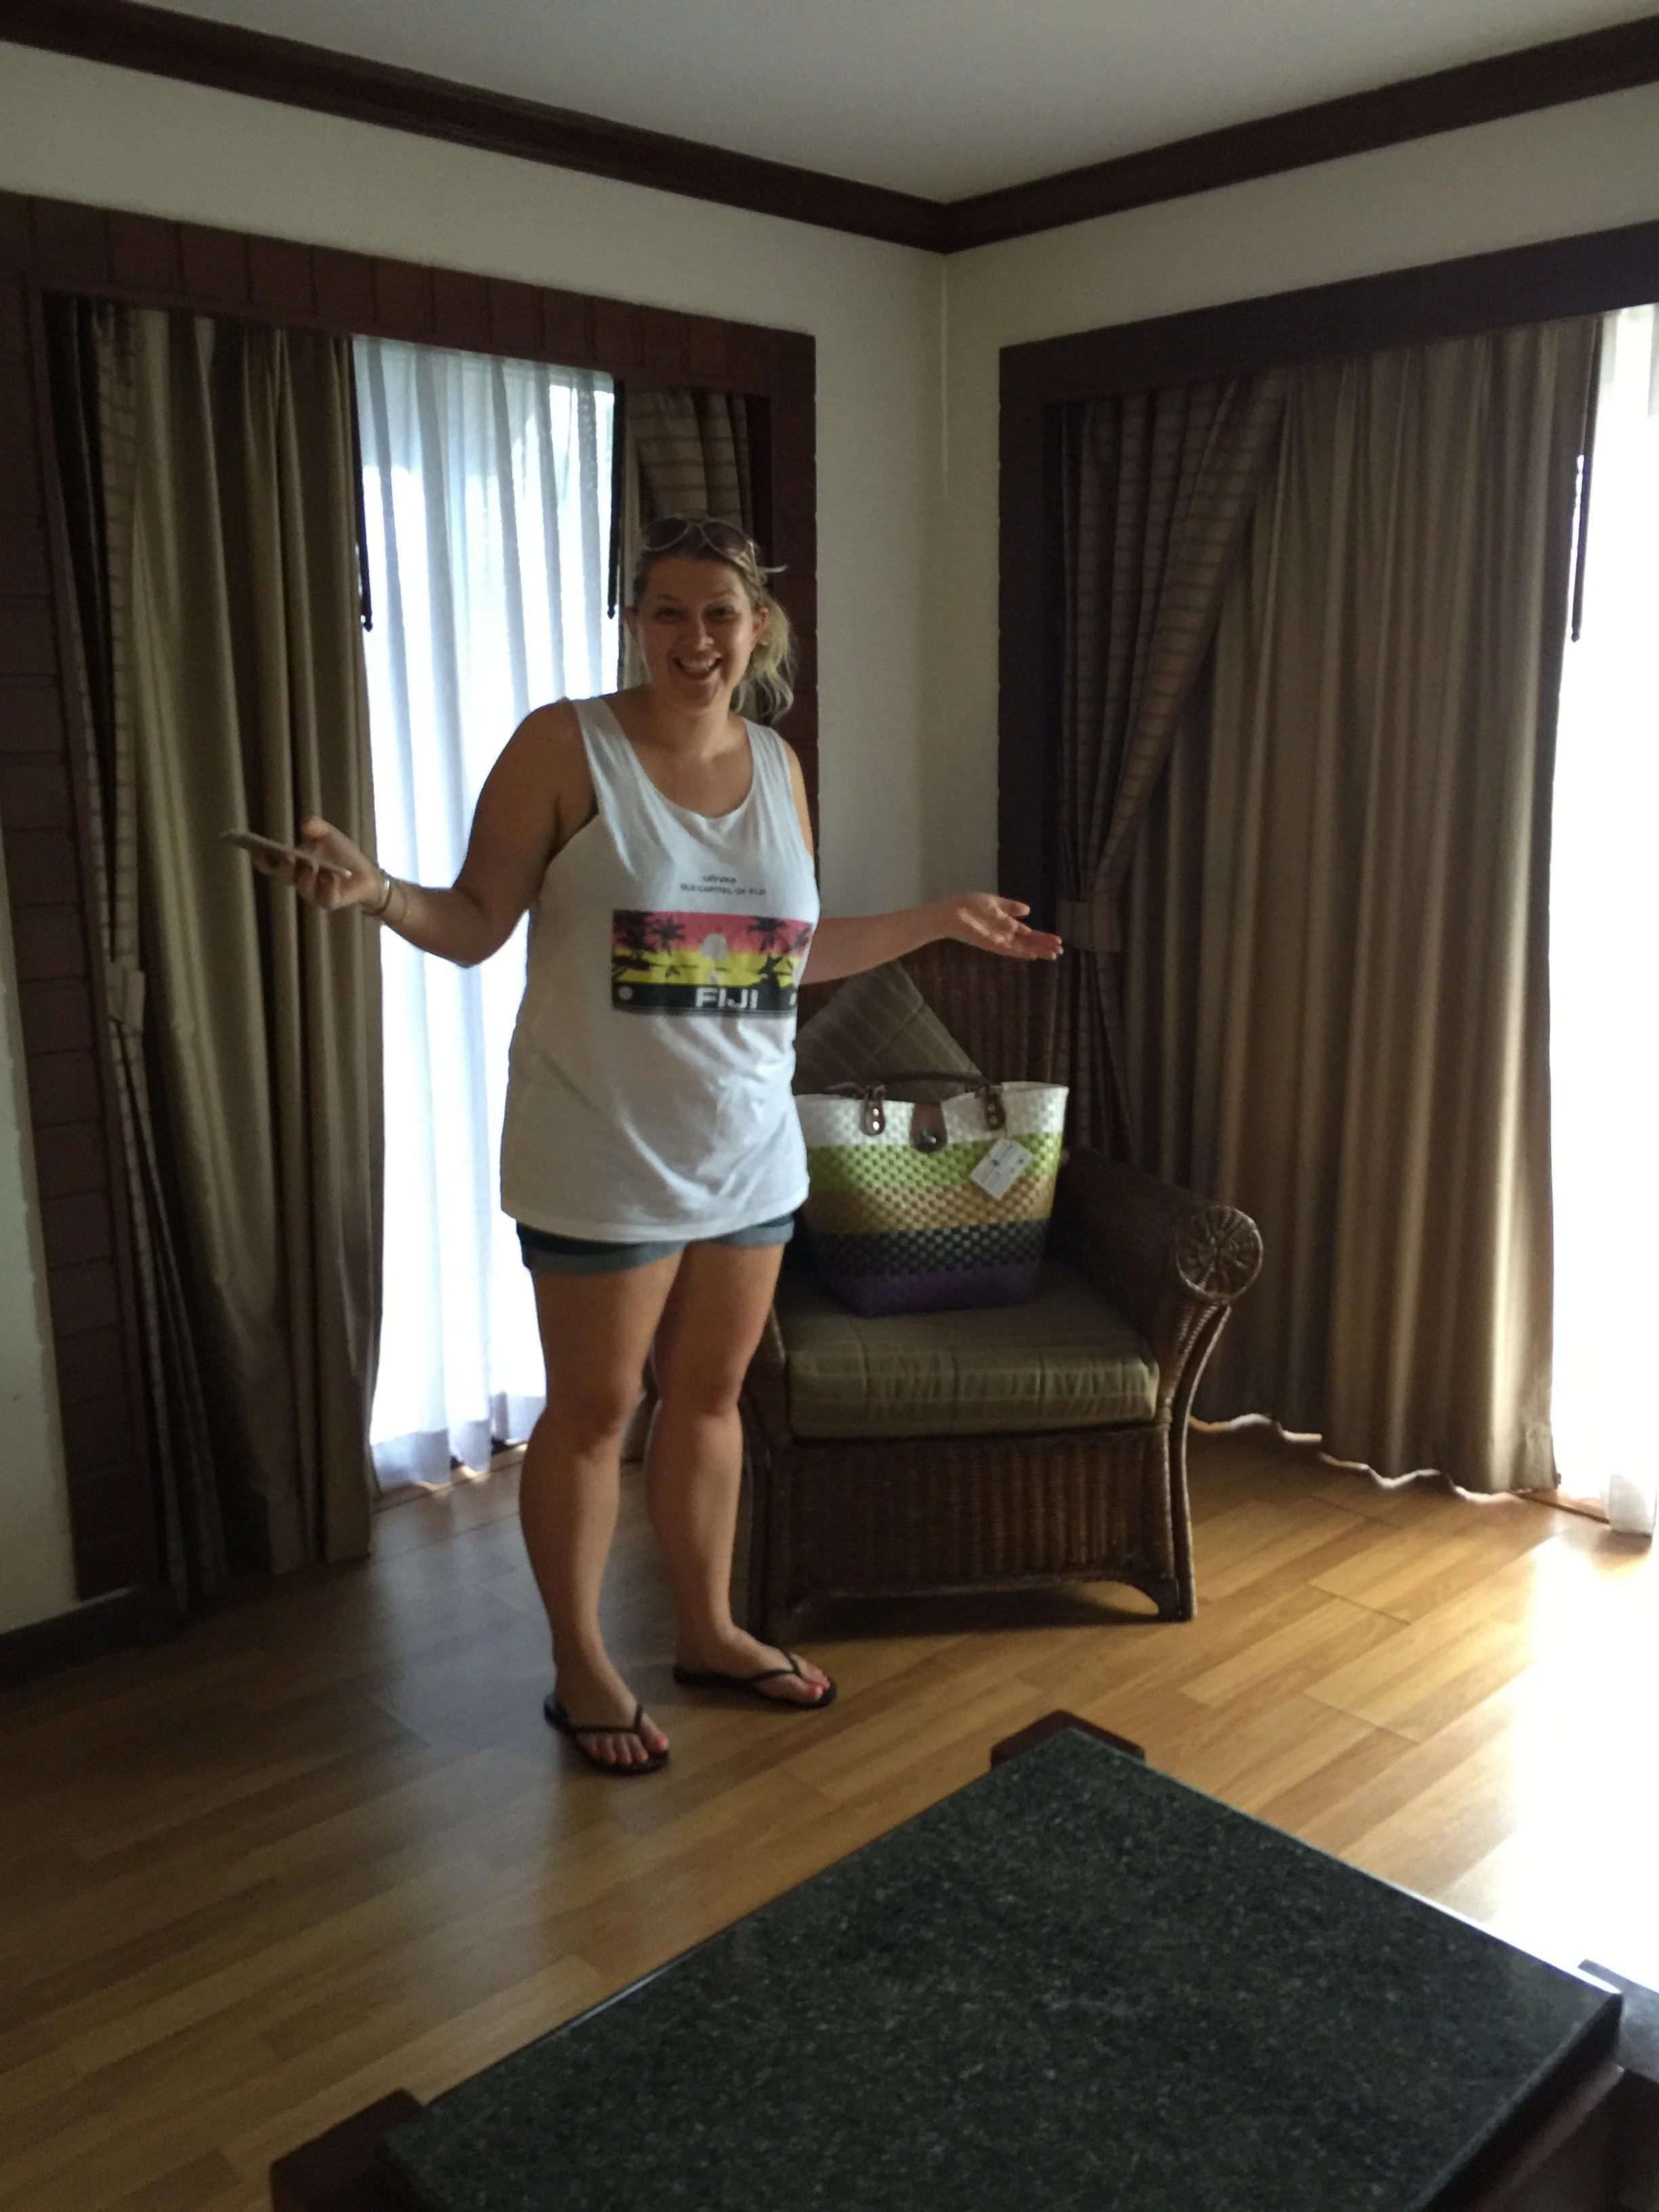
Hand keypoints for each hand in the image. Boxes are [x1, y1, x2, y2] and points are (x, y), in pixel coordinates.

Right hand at [252, 816, 380, 912]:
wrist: (364, 872)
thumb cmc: (340, 853)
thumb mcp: (328, 835)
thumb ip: (317, 827)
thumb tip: (306, 823)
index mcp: (292, 864)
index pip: (271, 864)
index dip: (262, 858)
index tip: (256, 849)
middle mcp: (298, 880)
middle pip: (283, 876)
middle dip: (284, 866)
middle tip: (287, 855)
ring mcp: (312, 893)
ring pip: (303, 887)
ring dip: (307, 875)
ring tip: (312, 864)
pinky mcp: (329, 902)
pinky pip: (325, 897)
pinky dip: (328, 886)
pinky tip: (332, 876)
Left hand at [936, 893, 1062, 960]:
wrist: (953, 911)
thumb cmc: (970, 905)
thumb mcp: (995, 903)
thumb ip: (1010, 907)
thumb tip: (1028, 910)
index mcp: (1005, 925)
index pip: (1027, 934)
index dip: (1042, 937)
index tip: (1057, 941)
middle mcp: (1004, 936)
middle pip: (1028, 943)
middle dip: (1043, 946)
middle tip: (1059, 951)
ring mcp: (998, 941)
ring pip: (1022, 949)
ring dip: (1037, 951)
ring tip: (1052, 954)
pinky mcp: (992, 945)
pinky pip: (1009, 950)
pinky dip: (1021, 953)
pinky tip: (1033, 955)